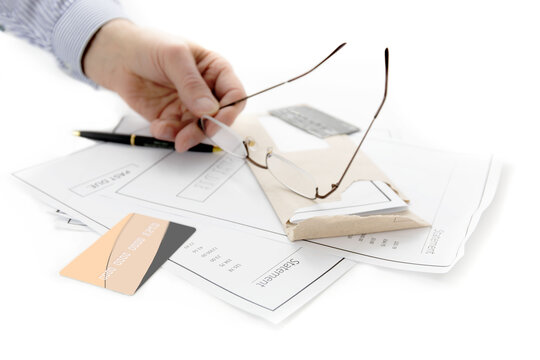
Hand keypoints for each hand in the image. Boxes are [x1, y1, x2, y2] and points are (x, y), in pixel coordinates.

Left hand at [83, 19, 245, 151]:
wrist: (118, 57)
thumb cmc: (148, 46)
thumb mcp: (173, 56)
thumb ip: (191, 83)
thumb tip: (209, 109)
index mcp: (216, 70)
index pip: (235, 94)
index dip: (229, 110)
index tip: (215, 121)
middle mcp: (207, 91)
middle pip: (219, 118)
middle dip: (206, 128)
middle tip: (191, 135)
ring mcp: (191, 106)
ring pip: (200, 130)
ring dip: (186, 135)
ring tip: (167, 130)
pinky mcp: (173, 118)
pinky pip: (178, 133)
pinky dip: (170, 134)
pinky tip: (158, 126)